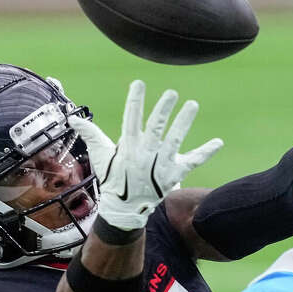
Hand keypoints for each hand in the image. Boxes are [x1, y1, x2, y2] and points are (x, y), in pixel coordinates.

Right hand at [69, 80, 223, 229]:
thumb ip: (91, 135)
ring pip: (175, 140)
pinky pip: (193, 161)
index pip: (131, 119)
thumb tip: (74, 120)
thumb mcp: (101, 155)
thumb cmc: (113, 177)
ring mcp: (161, 165)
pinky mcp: (175, 174)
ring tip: (192, 104)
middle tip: (171, 93)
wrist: (125, 208)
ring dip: (184, 122)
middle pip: (155, 128)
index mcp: (128, 147)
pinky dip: (206, 152)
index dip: (135, 101)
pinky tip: (219, 142)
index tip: (139, 83)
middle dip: (163, 110)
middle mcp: (146, 154)